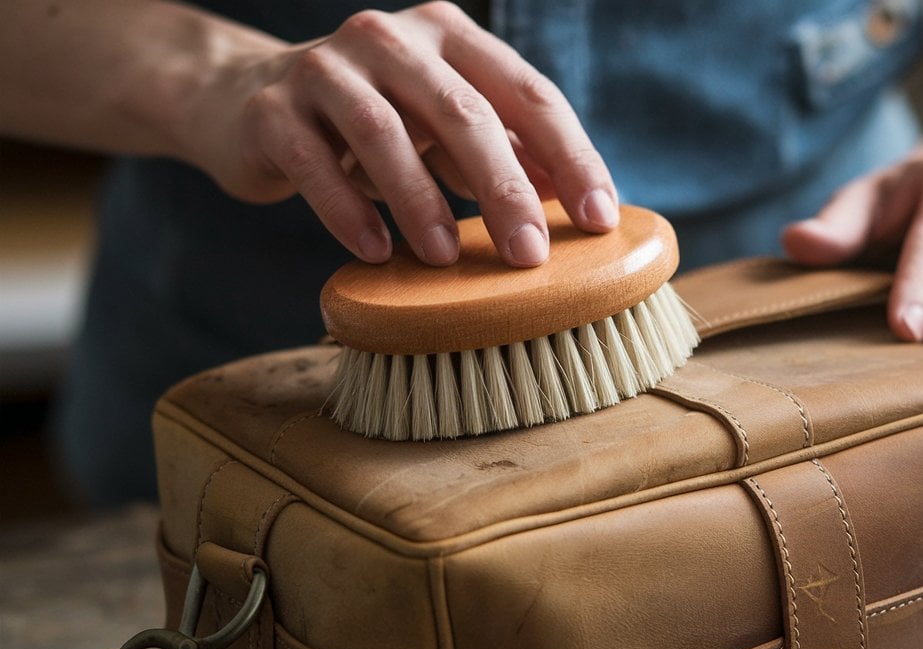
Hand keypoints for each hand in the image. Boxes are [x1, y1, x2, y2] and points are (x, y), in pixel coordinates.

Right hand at [185, 2, 616, 266]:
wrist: (244, 101)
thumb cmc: (370, 122)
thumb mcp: (444, 128)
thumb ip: (508, 151)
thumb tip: (582, 199)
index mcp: (449, 36)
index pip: (527, 94)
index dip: (570, 156)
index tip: (600, 219)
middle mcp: (390, 38)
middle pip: (463, 112)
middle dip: (504, 188)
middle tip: (529, 255)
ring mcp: (325, 68)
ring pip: (385, 132)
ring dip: (423, 202)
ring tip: (446, 259)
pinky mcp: (271, 110)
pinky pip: (314, 162)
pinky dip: (349, 210)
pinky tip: (376, 251)